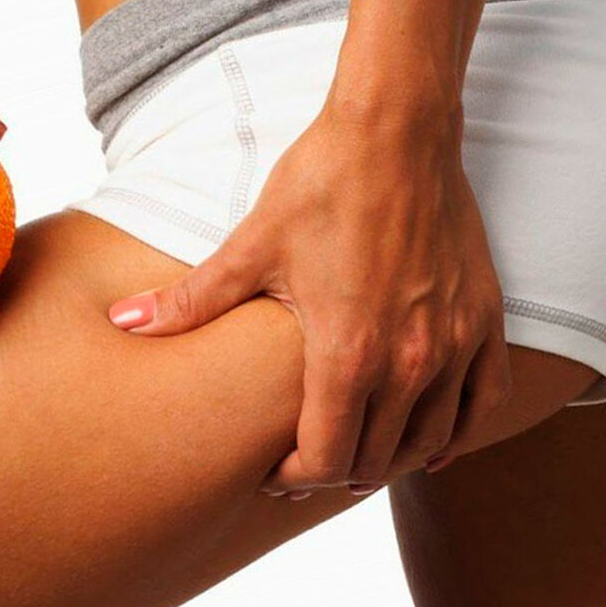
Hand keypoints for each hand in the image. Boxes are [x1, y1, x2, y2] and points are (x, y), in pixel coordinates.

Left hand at [107, 106, 511, 495]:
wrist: (396, 130)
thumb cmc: (322, 185)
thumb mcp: (250, 246)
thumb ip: (190, 300)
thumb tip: (122, 322)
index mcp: (348, 353)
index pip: (325, 456)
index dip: (292, 477)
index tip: (270, 472)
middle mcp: (410, 360)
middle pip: (373, 459)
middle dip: (331, 472)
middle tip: (300, 466)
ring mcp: (454, 342)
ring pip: (429, 440)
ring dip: (389, 459)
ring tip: (354, 456)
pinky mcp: (483, 319)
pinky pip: (483, 401)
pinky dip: (455, 432)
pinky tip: (430, 441)